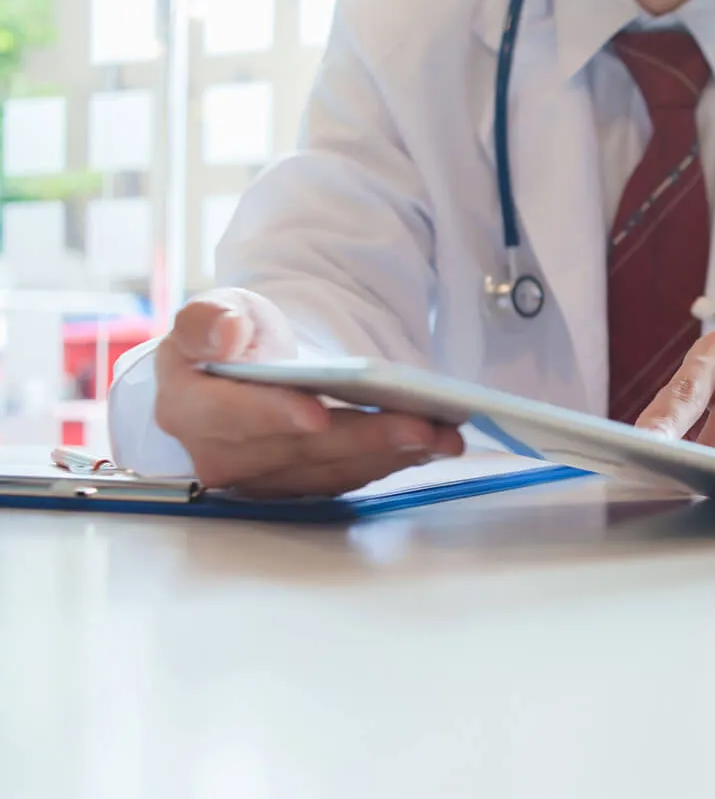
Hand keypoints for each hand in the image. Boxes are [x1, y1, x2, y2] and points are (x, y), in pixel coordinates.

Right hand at [153, 288, 462, 496]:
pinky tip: (433, 444)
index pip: (232, 418)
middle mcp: (221, 457)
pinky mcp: (303, 487)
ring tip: (442, 433)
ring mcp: (264, 479)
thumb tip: (226, 335)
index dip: (275, 416)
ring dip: (391, 454)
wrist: (250, 370)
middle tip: (419, 424)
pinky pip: (352, 478)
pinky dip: (395, 461)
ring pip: (334, 471)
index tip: (317, 414)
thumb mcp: (215, 312)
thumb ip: (208, 319)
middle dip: (363, 437)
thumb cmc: (230, 339)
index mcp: (187, 409)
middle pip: (301, 451)